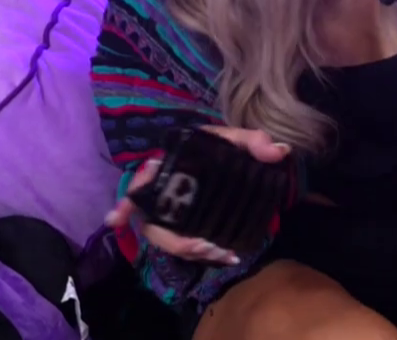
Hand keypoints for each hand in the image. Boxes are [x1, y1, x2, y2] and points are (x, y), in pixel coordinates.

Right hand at [103, 125, 289, 265]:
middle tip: (203, 247)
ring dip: (188, 249)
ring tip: (219, 253)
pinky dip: (199, 251)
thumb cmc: (218, 147)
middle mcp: (162, 192)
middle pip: (153, 222)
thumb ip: (253, 140)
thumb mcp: (232, 139)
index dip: (126, 201)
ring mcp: (170, 211)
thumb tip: (279, 151)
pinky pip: (182, 241)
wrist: (225, 158)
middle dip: (174, 240)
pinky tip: (225, 256)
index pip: (140, 182)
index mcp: (167, 166)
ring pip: (166, 237)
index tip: (116, 219)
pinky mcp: (182, 224)